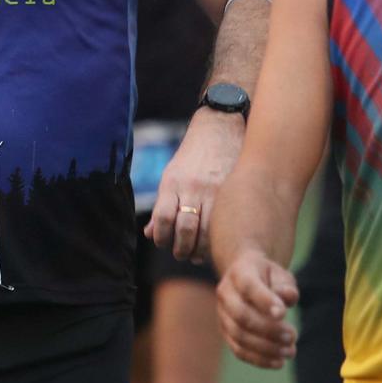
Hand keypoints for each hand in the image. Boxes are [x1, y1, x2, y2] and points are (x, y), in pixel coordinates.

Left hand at [147, 107, 244, 261]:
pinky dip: (217, 239)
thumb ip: (162, 206)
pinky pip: (223, 223)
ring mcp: (214, 190)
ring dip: (199, 250)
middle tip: (180, 253)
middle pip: (185, 229)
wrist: (218, 128)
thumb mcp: (171, 175)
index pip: (163, 218)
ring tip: (195, 254)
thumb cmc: (191, 157)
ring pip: (207, 231)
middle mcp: (192, 188)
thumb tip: (150, 235)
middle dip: (180, 249)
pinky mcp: (231, 192)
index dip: (161, 238)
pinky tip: (213, 244)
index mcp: (173, 183)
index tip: (163, 243)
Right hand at [217, 251, 297, 368]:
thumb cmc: (269, 278)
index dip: (264, 301)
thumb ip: (285, 286)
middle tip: (293, 336)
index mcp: (239, 272)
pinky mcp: (226, 333)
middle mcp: (226, 293)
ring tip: (290, 352)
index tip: (283, 314)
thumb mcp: (280, 275)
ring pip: (239, 336)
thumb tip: (286, 298)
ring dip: (266, 348)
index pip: (248, 286)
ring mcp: (223, 315)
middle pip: (241, 315)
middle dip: (268, 329)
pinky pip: (239, 350)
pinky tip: (279, 362)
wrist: (249, 278)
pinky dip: (259, 359)